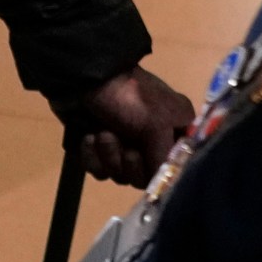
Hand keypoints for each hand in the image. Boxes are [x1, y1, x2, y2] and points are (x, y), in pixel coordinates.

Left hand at [69, 65, 194, 185]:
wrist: (84, 79)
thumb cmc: (129, 97)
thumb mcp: (157, 124)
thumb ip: (164, 157)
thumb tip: (161, 182)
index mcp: (174, 129)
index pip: (177, 165)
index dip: (163, 171)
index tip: (152, 166)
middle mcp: (152, 139)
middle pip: (145, 177)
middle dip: (131, 165)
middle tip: (126, 150)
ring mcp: (124, 143)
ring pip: (120, 175)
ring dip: (109, 156)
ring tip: (102, 134)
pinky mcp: (98, 147)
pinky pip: (98, 169)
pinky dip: (92, 156)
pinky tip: (88, 137)